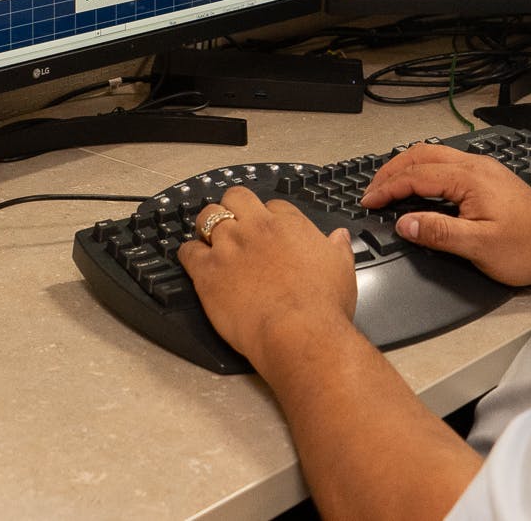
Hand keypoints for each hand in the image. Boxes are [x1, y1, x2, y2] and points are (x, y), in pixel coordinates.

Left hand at [178, 185, 358, 371]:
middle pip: (236, 197)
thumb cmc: (322, 306)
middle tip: (233, 222)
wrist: (298, 333)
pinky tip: (195, 262)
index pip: (274, 205)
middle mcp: (257, 228)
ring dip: (207, 226)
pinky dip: (189, 254)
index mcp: (289, 225)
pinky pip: (188, 250)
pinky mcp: (208, 271)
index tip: (268, 229)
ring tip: (210, 239)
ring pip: (207, 216)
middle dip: (233, 207)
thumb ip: (338, 248)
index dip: (269, 217)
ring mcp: (229, 247)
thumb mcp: (342, 270)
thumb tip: (339, 237)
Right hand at [360, 142, 530, 286]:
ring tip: (388, 185)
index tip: (369, 201)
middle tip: (372, 189)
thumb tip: (405, 224)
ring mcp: (485, 169)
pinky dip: (425, 170)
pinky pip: (448, 163)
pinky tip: (420, 185)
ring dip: (408, 166)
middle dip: (392, 169)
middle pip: (423, 154)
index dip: (388, 187)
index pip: (417, 175)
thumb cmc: (529, 247)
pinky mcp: (490, 178)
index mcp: (471, 179)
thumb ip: (439, 233)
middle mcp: (477, 166)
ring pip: (436, 154)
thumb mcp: (479, 247)